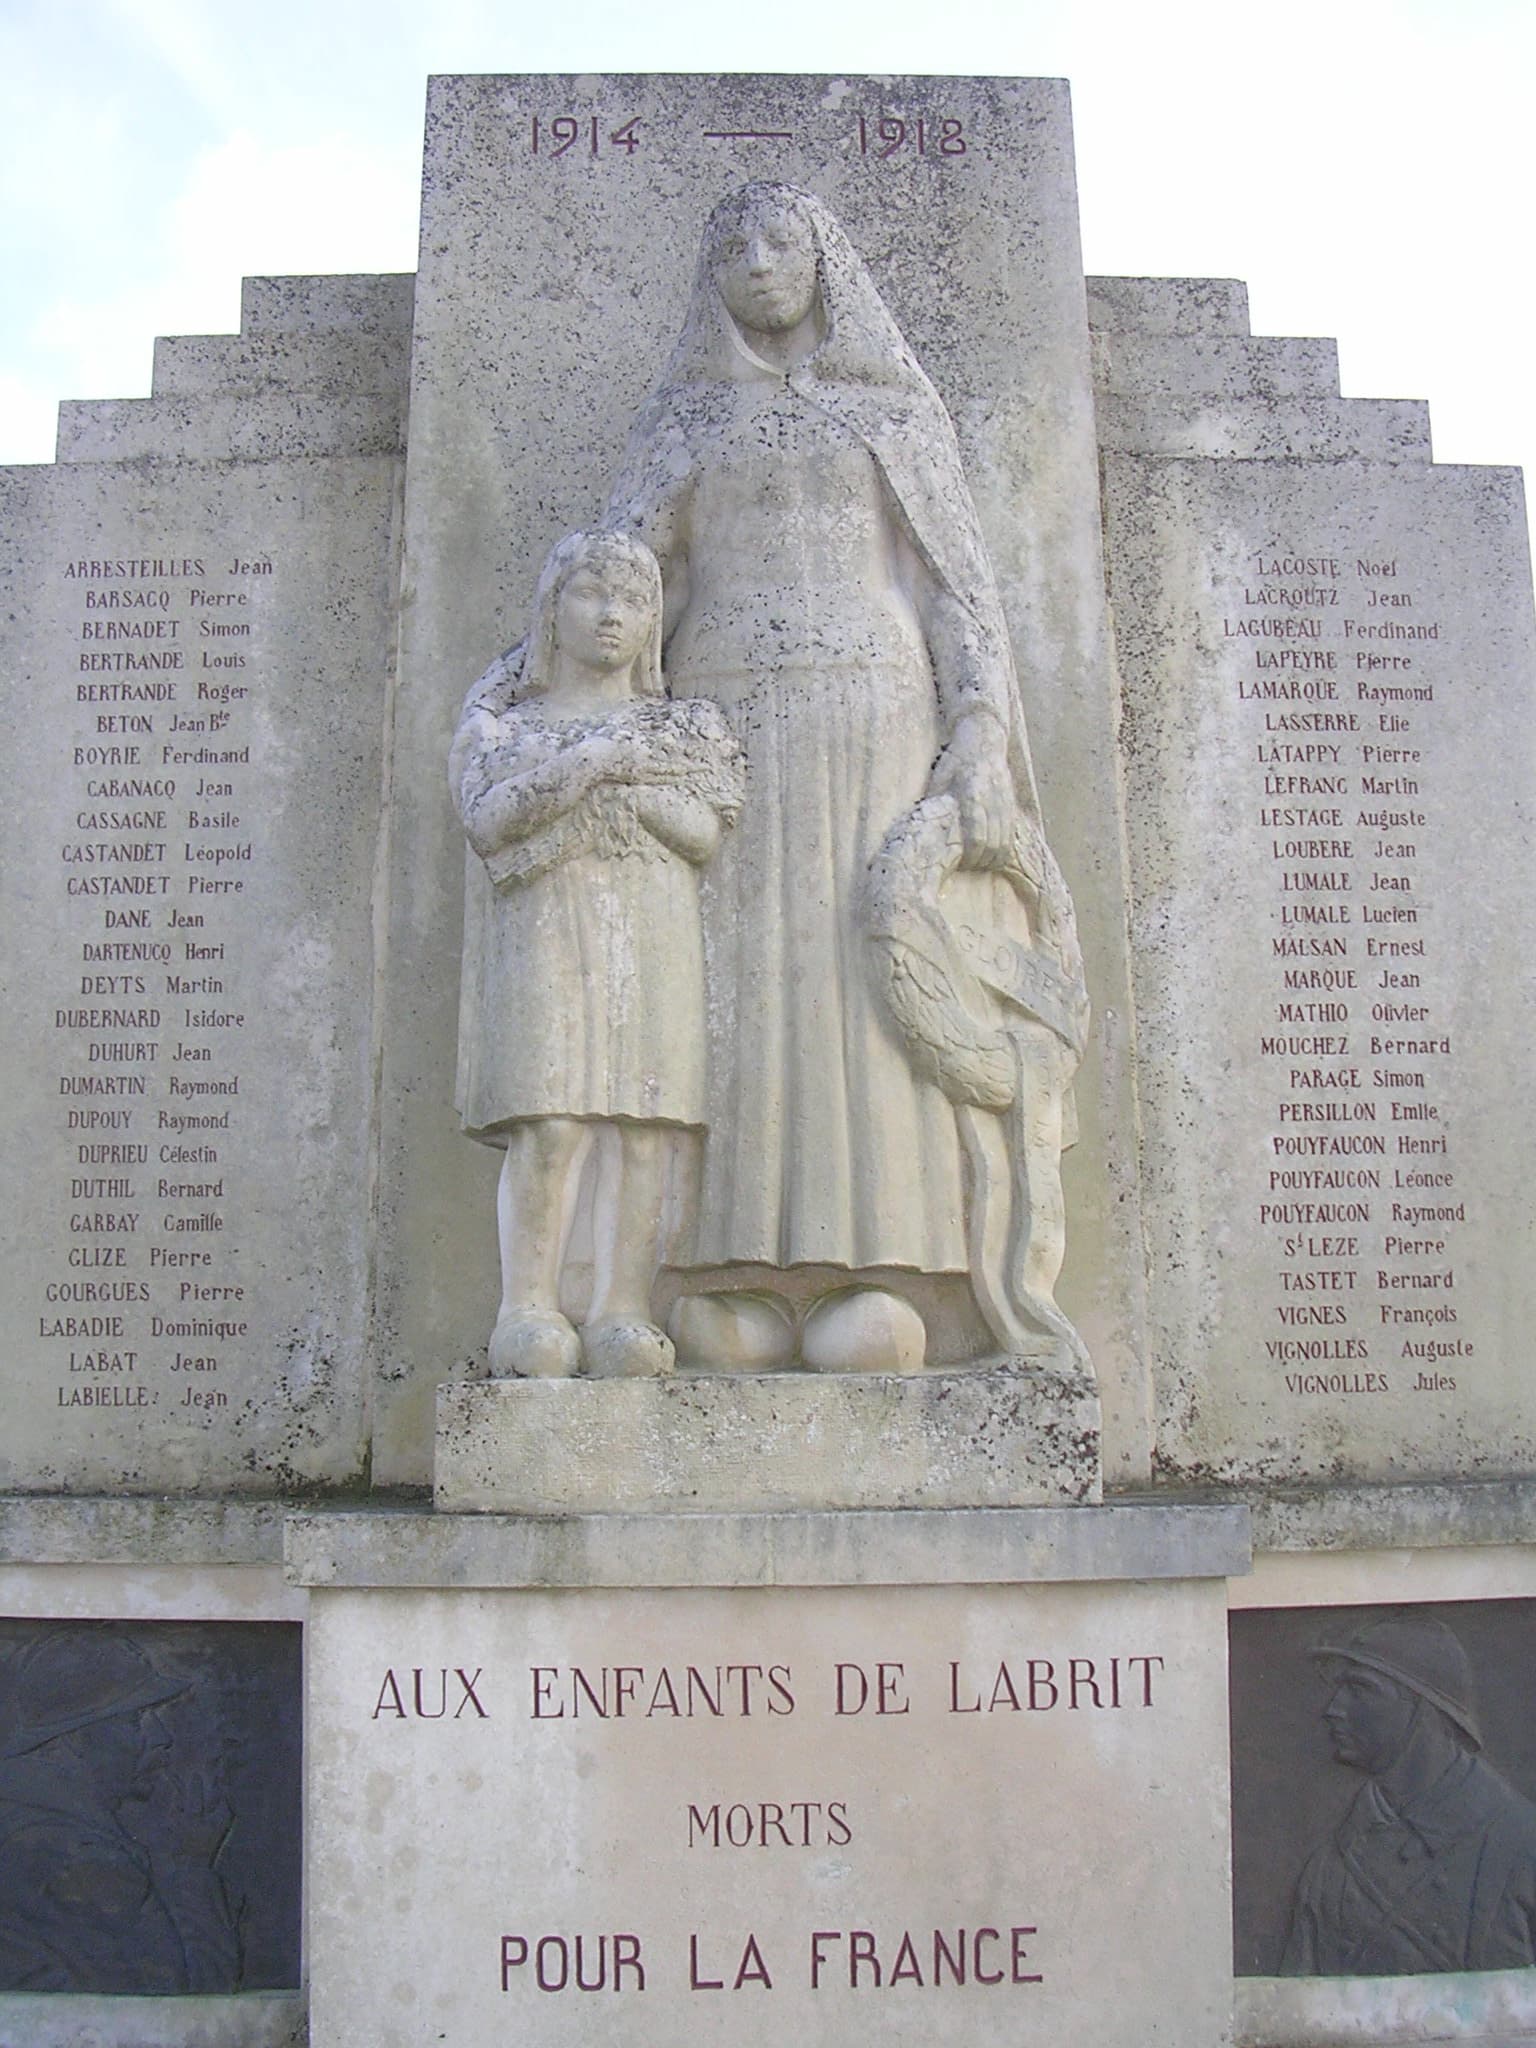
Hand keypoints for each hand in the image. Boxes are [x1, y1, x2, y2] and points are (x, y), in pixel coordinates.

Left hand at [931, 713, 1013, 867]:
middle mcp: (992, 799)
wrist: (983, 738)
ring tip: (981, 862)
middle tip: (969, 866)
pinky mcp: (1012, 802)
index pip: (976, 837)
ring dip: (994, 857)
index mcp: (971, 794)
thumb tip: (928, 836)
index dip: (970, 855)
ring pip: (1005, 841)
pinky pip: (1011, 833)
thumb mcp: (939, 781)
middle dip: (981, 861)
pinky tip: (994, 852)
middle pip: (993, 844)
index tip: (960, 862)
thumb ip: (938, 807)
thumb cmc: (954, 761)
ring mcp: (1005, 801)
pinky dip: (1004, 847)